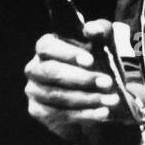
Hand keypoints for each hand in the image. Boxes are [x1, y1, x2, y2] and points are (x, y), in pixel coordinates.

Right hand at [24, 19, 133, 141]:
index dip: (68, 53)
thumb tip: (92, 29)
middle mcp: (35, 67)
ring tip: (111, 100)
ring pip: (57, 96)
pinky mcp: (38, 111)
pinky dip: (84, 114)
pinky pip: (59, 114)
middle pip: (51, 72)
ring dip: (87, 98)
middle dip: (82, 79)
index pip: (48, 47)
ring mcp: (34, 90)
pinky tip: (103, 113)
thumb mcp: (105, 45)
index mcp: (47, 46)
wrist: (102, 94)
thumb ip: (101, 31)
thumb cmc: (99, 63)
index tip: (91, 61)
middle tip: (107, 82)